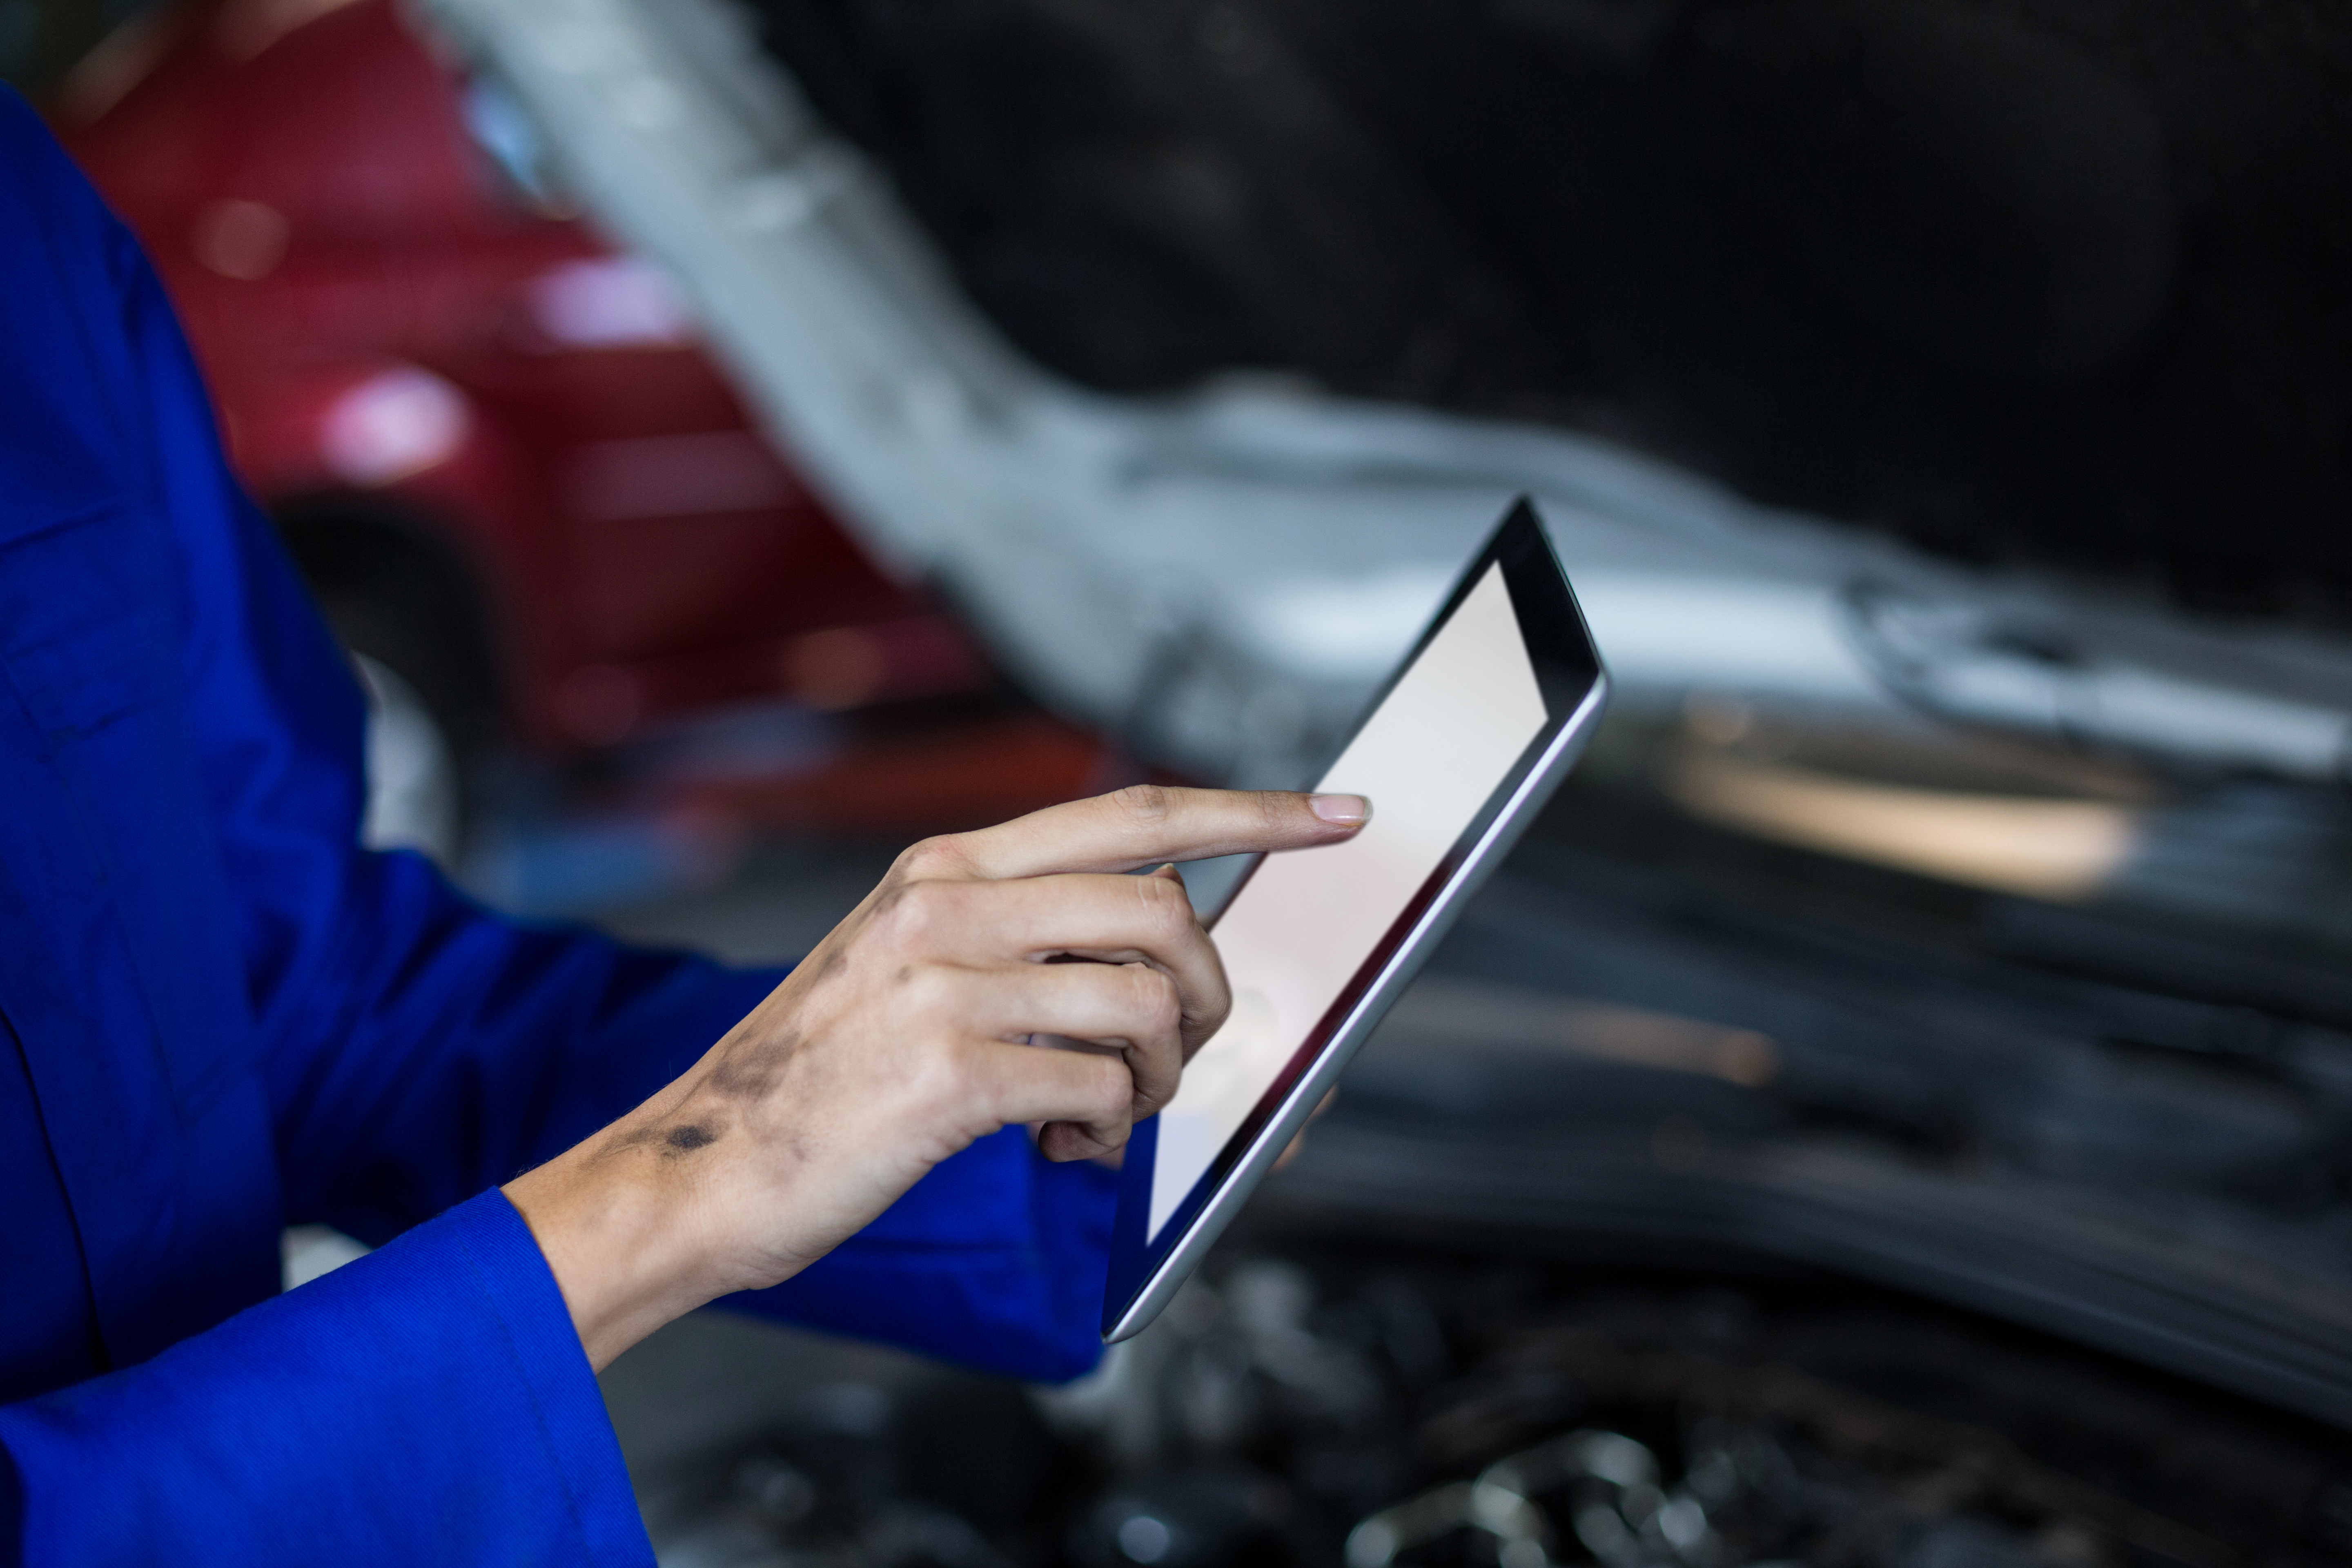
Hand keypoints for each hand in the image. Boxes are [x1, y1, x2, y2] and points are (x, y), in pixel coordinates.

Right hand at [503, 784, 1369, 1368]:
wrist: (701, 1166)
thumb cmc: (822, 1075)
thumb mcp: (905, 958)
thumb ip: (1018, 926)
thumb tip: (1156, 933)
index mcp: (947, 866)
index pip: (1131, 812)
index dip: (1248, 811)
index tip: (1332, 813)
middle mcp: (949, 906)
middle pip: (1164, 912)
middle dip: (1205, 994)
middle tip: (1168, 1052)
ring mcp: (946, 987)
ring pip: (1147, 1005)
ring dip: (1157, 1078)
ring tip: (1104, 1109)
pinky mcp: (948, 1075)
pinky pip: (1101, 1088)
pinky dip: (1108, 1130)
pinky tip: (1062, 1143)